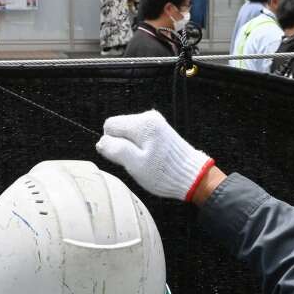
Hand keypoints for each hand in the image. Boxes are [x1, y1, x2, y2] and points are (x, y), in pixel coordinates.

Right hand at [96, 110, 213, 201]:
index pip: (110, 125)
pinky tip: (152, 158)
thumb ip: (115, 150)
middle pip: (119, 127)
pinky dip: (141, 147)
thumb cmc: (164, 172)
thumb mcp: (135, 165)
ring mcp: (156, 122)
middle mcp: (149, 117)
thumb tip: (101, 142)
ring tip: (146, 161)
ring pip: (129, 132)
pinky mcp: (160, 129)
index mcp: (142, 123)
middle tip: (137, 161)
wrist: (193, 176)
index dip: (112, 143)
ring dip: (132, 147)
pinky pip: (139, 135)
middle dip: (122, 145)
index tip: (125, 157)